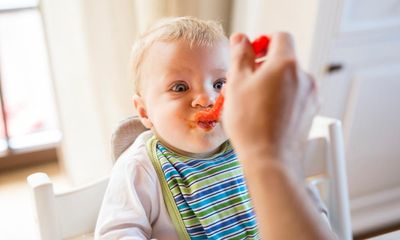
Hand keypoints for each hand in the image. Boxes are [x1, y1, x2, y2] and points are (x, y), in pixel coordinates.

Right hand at [223, 32, 317, 167]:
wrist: (270, 160)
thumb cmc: (251, 125)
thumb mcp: (237, 84)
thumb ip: (240, 56)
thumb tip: (241, 40)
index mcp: (286, 64)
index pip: (280, 37)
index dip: (263, 42)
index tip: (250, 56)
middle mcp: (304, 77)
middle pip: (284, 60)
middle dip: (263, 66)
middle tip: (244, 82)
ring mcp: (311, 96)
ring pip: (288, 79)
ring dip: (271, 83)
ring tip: (252, 102)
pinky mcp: (310, 112)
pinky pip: (295, 96)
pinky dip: (281, 98)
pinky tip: (264, 114)